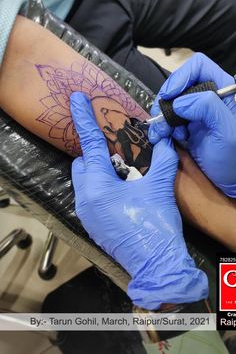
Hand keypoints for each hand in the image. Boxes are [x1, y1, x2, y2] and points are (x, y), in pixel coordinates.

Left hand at [70, 92, 207, 309]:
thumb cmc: (156, 225)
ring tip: (122, 177)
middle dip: (96, 155)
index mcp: (98, 187)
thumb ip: (161, 158)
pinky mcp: (91, 225)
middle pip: (82, 164)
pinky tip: (121, 194)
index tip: (76, 100)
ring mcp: (86, 214)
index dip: (83, 119)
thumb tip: (164, 140)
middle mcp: (85, 199)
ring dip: (98, 173)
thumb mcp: (160, 187)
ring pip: (83, 181)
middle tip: (119, 158)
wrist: (156, 266)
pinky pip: (88, 197)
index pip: (90, 145)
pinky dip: (99, 188)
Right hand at [148, 53, 235, 197]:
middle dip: (166, 100)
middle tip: (160, 119)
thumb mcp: (227, 132)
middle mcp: (209, 97)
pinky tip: (164, 138)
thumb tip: (179, 102)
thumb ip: (207, 108)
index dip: (181, 76)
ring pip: (171, 102)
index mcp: (224, 92)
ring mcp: (197, 112)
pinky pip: (169, 119)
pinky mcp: (188, 126)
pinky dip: (162, 127)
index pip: (199, 67)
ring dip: (162, 117)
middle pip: (180, 84)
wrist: (231, 183)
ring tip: (160, 133)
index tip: (169, 96)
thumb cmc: (234, 160)